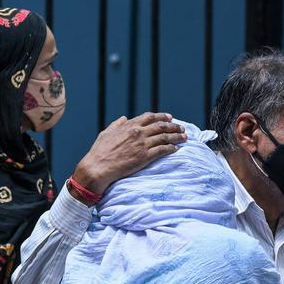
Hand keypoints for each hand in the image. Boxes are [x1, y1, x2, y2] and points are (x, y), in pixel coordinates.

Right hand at [71, 112, 186, 195]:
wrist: (98, 167)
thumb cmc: (99, 152)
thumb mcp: (106, 133)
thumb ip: (117, 124)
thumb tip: (124, 118)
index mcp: (129, 126)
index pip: (150, 117)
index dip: (162, 116)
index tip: (170, 118)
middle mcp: (137, 132)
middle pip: (161, 126)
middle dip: (173, 126)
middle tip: (182, 128)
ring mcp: (142, 144)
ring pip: (164, 137)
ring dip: (176, 137)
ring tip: (184, 138)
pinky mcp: (145, 157)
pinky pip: (162, 150)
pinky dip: (171, 148)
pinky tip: (176, 149)